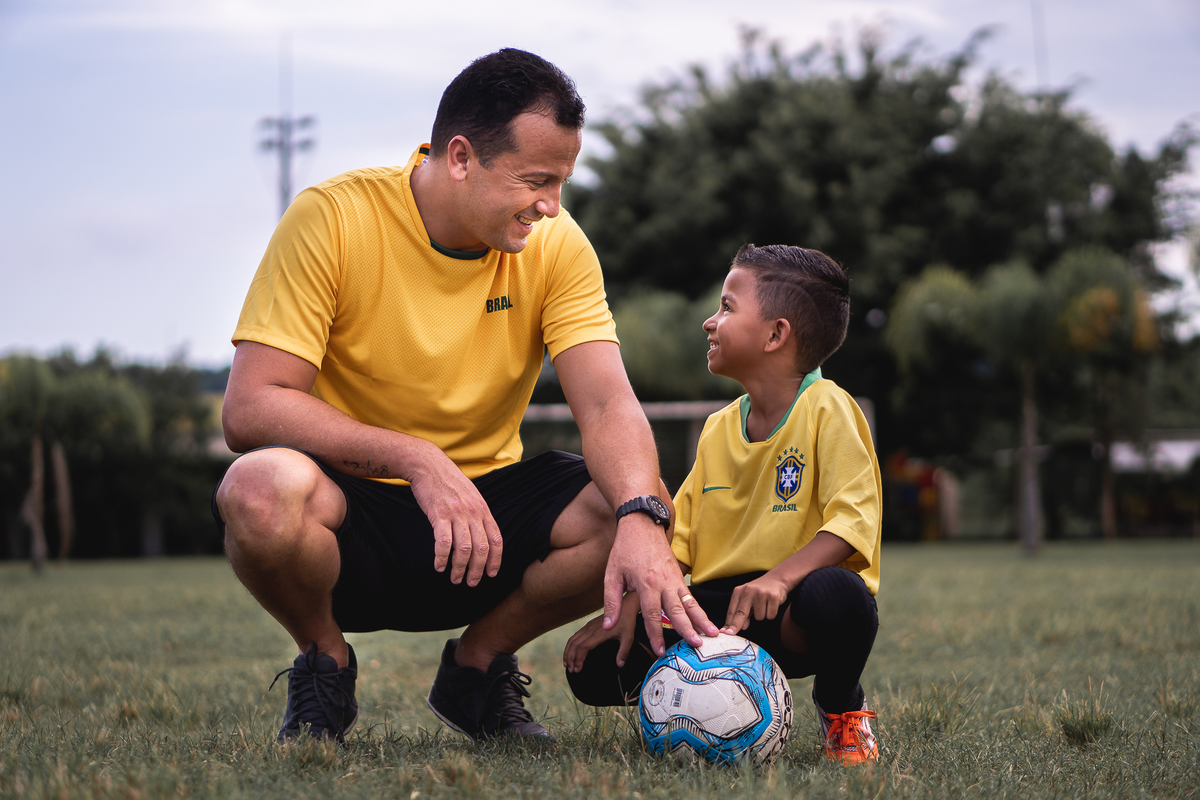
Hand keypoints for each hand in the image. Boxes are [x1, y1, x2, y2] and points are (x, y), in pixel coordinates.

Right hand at [408, 449, 502, 586]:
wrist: (428, 464)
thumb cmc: (448, 482)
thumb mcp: (470, 495)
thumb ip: (477, 514)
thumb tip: (482, 535)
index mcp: (483, 509)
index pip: (496, 539)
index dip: (496, 560)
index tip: (491, 574)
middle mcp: (473, 512)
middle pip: (481, 549)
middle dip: (477, 570)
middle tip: (471, 583)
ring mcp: (457, 513)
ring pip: (464, 549)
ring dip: (459, 568)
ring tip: (454, 579)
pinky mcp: (439, 514)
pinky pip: (443, 542)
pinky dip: (442, 558)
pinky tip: (438, 566)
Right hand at [563, 601, 638, 672]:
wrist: (625, 606)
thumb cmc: (627, 622)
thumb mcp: (628, 638)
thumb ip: (624, 651)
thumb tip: (619, 665)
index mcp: (599, 634)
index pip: (583, 647)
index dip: (578, 659)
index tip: (578, 669)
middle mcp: (590, 630)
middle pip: (574, 645)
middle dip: (570, 658)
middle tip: (571, 670)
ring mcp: (588, 627)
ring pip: (572, 640)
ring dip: (568, 652)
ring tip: (567, 664)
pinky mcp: (588, 625)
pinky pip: (575, 636)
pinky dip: (570, 646)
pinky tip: (570, 652)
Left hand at [602, 515, 717, 655]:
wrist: (642, 525)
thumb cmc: (625, 550)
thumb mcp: (612, 575)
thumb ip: (611, 602)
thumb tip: (608, 626)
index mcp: (646, 584)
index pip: (653, 615)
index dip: (656, 634)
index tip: (660, 651)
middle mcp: (664, 583)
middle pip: (677, 611)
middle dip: (687, 630)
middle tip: (696, 646)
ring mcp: (675, 579)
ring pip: (690, 603)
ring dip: (701, 620)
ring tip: (713, 634)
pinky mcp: (679, 576)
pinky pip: (690, 596)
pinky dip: (699, 609)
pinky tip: (706, 621)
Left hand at [721, 572, 791, 633]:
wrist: (777, 579)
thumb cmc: (759, 592)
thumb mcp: (748, 600)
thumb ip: (744, 613)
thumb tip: (743, 627)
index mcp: (739, 591)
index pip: (732, 610)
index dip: (728, 623)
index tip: (724, 633)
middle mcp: (749, 591)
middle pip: (741, 613)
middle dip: (736, 625)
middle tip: (731, 634)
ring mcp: (761, 593)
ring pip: (759, 617)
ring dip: (762, 615)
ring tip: (764, 605)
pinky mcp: (773, 596)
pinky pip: (770, 615)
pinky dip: (771, 614)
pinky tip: (772, 604)